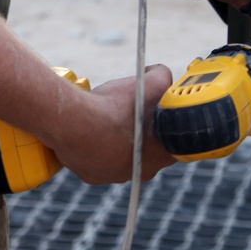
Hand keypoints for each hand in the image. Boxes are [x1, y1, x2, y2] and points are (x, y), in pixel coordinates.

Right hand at [47, 66, 175, 184]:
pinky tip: (91, 128)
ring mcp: (117, 176)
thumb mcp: (151, 83)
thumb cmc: (118, 107)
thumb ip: (162, 76)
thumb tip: (159, 73)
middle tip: (128, 107)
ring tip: (107, 116)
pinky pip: (97, 159)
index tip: (152, 106)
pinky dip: (95, 144)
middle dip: (139, 128)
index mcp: (164, 154)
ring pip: (120, 154)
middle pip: (145, 146)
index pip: (171, 136)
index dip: (162, 118)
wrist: (78, 124)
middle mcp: (143, 171)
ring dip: (116, 137)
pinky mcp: (93, 175)